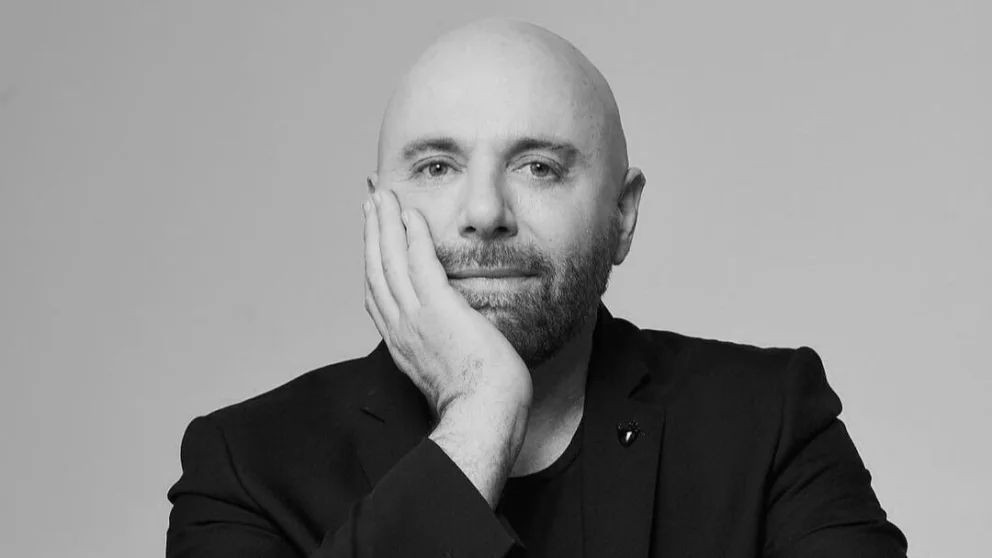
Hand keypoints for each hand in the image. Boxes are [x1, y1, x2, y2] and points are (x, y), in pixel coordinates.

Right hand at [362, 189, 532, 419]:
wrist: (485, 415)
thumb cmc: (478, 400)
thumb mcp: (449, 371)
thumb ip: (443, 347)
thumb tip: (454, 334)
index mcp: (401, 343)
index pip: (378, 292)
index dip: (372, 260)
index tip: (373, 236)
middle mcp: (400, 328)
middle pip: (376, 269)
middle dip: (371, 232)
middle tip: (370, 201)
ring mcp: (416, 318)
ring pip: (390, 260)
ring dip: (385, 224)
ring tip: (382, 195)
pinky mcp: (438, 310)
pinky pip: (420, 263)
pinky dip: (412, 236)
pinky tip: (412, 214)